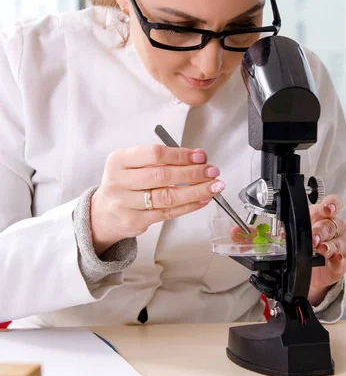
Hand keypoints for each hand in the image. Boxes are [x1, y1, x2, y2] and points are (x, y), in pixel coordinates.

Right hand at [90, 145, 223, 254]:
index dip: (180, 155)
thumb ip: (162, 159)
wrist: (102, 214)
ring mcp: (126, 203)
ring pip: (167, 197)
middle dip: (192, 173)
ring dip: (195, 191)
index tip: (200, 157)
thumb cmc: (124, 184)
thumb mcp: (132, 164)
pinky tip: (202, 200)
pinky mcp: (135, 221)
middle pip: (162, 176)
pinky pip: (167, 213)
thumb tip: (198, 156)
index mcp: (118, 160)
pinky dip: (188, 206)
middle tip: (212, 171)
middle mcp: (119, 181)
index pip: (155, 154)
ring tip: (213, 187)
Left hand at [228, 193, 345, 306]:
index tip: (325, 207)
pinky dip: (338, 259)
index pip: (331, 204)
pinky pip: (343, 259)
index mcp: (317, 216)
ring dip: (328, 243)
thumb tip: (235, 232)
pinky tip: (332, 259)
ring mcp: (337, 244)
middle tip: (313, 236)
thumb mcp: (280, 238)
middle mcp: (330, 228)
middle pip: (334, 222)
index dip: (331, 204)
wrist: (311, 273)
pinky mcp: (340, 262)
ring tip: (318, 248)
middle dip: (323, 228)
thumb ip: (259, 233)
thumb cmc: (300, 247)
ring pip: (339, 239)